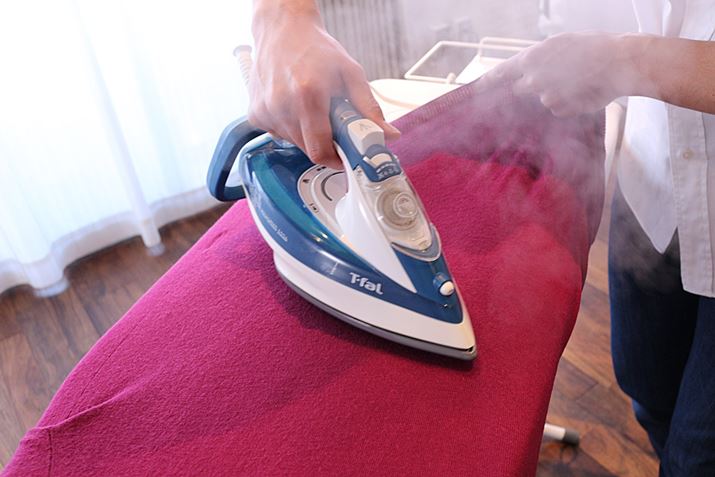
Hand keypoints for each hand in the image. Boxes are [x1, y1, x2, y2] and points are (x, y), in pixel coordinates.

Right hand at [249, 7, 399, 167]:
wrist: (282, 30)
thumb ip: (369, 108)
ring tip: (313, 108)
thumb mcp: (351, 73)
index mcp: (308, 94)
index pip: (320, 150)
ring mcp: (266, 111)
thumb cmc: (315, 49)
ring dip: (308, 135)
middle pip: (309, 150)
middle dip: (325, 144)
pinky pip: (280, 135)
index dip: (336, 159)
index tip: (346, 157)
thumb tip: (388, 134)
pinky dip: (291, 127)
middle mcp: (282, 105)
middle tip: (333, 124)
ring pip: (295, 144)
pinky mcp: (256, 114)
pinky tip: (294, 106)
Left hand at [477, 32, 643, 116]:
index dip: (489, 81)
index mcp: (531, 58)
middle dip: (534, 86)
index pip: (502, 73)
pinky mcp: (559, 109)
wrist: (618, 62)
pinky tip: (584, 91)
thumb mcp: (560, 44)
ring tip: (579, 80)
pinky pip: (560, 108)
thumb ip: (540, 59)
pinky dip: (569, 103)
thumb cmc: (592, 48)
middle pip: (522, 89)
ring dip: (557, 93)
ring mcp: (545, 96)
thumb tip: (527, 73)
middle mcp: (534, 79)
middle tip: (557, 77)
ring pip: (544, 99)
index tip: (478, 88)